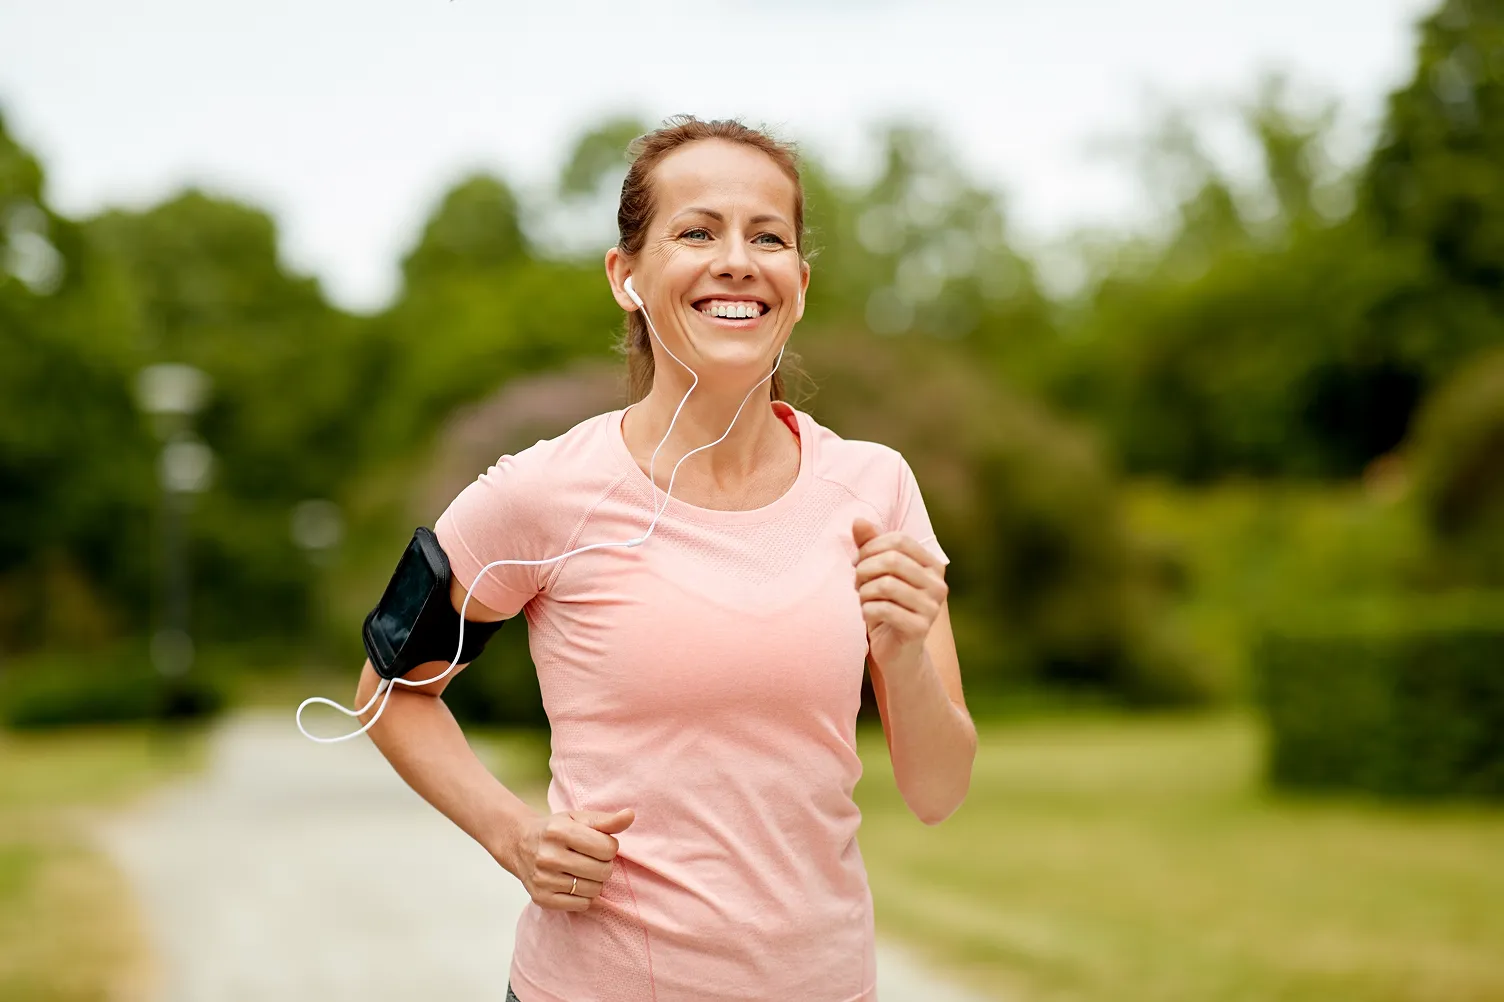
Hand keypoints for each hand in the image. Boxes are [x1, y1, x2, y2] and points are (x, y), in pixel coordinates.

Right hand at [506, 808, 633, 911]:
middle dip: (603, 865)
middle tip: (591, 859)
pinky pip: (581, 905)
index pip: (608, 848)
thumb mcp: (579, 818)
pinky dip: (583, 896)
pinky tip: (573, 883)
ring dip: (594, 881)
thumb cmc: (556, 830)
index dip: (609, 847)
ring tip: (581, 870)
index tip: (599, 844)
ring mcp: (543, 880)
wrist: (519, 844)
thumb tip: (630, 815)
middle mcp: (548, 856)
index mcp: (560, 831)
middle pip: (603, 871)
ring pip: (594, 890)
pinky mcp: (542, 899)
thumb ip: (606, 820)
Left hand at [852, 518, 946, 674]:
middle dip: (864, 569)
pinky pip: (884, 610)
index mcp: (933, 566)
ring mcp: (932, 608)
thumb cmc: (885, 608)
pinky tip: (866, 615)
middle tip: (855, 583)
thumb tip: (858, 520)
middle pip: (892, 560)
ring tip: (861, 599)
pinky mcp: (920, 629)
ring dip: (864, 592)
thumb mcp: (877, 574)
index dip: (872, 547)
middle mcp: (938, 585)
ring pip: (886, 585)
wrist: (897, 653)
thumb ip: (870, 546)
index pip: (900, 540)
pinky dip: (867, 610)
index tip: (857, 562)